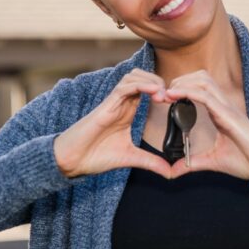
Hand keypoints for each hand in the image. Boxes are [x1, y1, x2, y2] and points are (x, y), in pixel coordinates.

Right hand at [53, 68, 172, 178]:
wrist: (73, 160)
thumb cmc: (96, 155)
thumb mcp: (131, 158)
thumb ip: (151, 162)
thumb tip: (170, 173)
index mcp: (127, 110)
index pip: (147, 88)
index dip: (163, 90)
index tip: (175, 102)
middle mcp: (121, 102)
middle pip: (141, 76)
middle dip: (159, 81)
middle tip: (171, 97)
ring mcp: (113, 101)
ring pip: (133, 76)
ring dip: (151, 80)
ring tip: (163, 94)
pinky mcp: (106, 105)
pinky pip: (124, 87)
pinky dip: (140, 85)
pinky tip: (154, 92)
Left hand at [163, 70, 248, 180]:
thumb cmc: (244, 160)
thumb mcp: (211, 162)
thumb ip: (192, 163)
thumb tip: (173, 171)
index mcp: (219, 112)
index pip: (200, 88)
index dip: (182, 87)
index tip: (165, 98)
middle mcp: (223, 105)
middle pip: (200, 77)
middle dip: (180, 80)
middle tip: (163, 94)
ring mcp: (226, 107)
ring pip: (203, 80)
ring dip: (183, 83)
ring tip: (168, 93)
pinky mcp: (227, 114)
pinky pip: (206, 96)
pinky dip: (188, 92)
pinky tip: (174, 95)